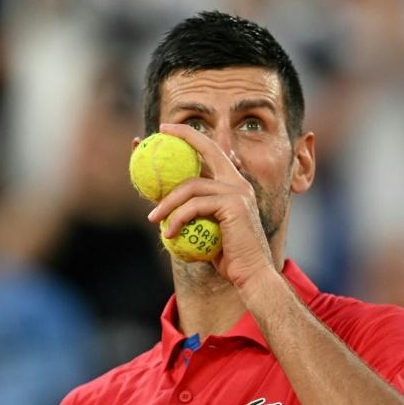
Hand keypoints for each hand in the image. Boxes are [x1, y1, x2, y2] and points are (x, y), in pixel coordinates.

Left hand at [147, 123, 273, 287]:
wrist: (250, 274)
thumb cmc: (227, 257)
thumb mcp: (207, 229)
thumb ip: (195, 212)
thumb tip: (165, 204)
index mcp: (234, 184)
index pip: (212, 150)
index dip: (189, 135)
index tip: (165, 130)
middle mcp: (238, 183)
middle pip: (207, 149)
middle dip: (182, 136)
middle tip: (154, 139)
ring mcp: (238, 192)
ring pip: (191, 186)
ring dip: (167, 203)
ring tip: (153, 219)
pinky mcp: (233, 205)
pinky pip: (195, 206)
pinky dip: (177, 218)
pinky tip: (168, 233)